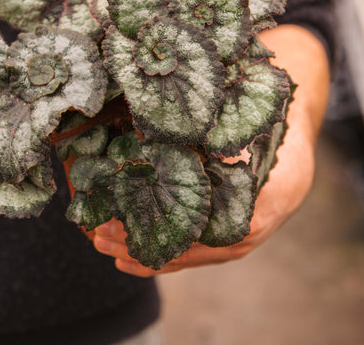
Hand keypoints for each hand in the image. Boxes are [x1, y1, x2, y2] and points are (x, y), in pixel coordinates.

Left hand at [93, 25, 330, 276]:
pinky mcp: (222, 236)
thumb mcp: (250, 135)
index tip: (116, 224)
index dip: (152, 233)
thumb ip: (217, 146)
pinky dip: (158, 254)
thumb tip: (172, 144)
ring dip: (140, 252)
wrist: (294, 149)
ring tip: (101, 242)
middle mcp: (239, 236)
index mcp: (250, 213)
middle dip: (135, 246)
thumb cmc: (272, 138)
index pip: (192, 235)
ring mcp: (231, 241)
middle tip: (98, 236)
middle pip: (181, 251)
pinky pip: (189, 252)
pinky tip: (127, 256)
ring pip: (181, 256)